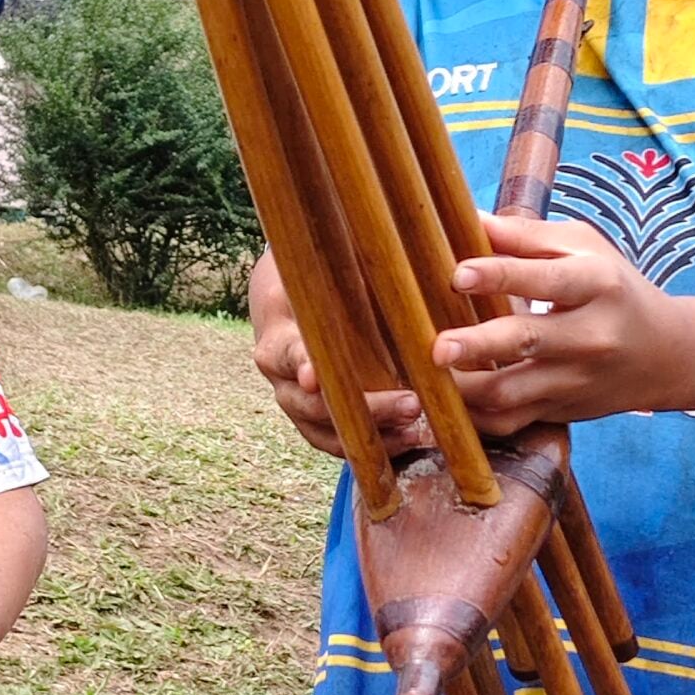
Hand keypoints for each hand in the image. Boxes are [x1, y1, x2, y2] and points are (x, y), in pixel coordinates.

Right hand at [249, 248, 428, 459]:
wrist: (292, 306)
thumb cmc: (318, 283)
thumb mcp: (327, 272)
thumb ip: (350, 272)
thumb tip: (386, 246)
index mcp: (278, 340)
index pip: (288, 355)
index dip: (302, 365)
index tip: (316, 376)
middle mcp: (281, 381)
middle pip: (313, 407)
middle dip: (363, 409)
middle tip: (410, 403)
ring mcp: (296, 407)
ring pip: (326, 435)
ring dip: (374, 437)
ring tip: (417, 430)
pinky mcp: (316, 424)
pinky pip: (341, 446)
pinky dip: (375, 449)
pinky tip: (412, 441)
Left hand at [437, 221, 694, 427]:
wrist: (668, 355)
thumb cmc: (615, 288)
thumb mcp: (585, 248)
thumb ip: (527, 235)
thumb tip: (467, 216)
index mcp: (597, 284)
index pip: (545, 280)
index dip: (500, 276)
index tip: (457, 273)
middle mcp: (591, 335)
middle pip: (527, 341)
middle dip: (478, 346)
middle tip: (436, 347)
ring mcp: (578, 380)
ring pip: (514, 393)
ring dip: (466, 387)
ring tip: (428, 375)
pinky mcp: (564, 411)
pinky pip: (513, 422)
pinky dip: (476, 418)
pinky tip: (446, 403)